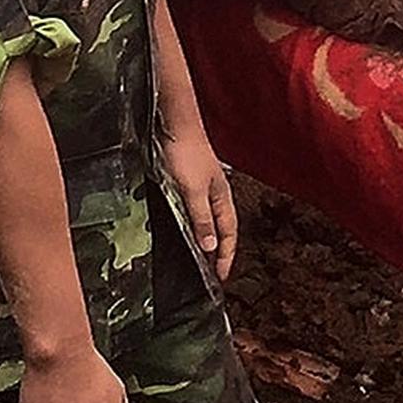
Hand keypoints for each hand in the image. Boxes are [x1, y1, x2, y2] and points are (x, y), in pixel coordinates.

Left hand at [165, 129, 241, 281]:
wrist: (174, 124)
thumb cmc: (186, 153)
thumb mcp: (193, 192)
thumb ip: (202, 219)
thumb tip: (211, 247)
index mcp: (222, 198)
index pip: (229, 234)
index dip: (225, 257)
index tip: (220, 277)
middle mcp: (215, 194)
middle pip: (221, 228)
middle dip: (218, 250)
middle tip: (211, 272)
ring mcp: (202, 186)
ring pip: (207, 219)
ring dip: (204, 238)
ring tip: (198, 255)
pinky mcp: (187, 180)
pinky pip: (194, 210)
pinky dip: (192, 224)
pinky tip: (183, 227)